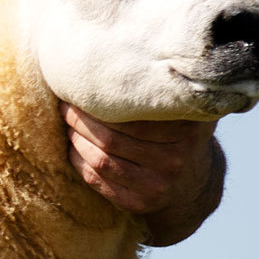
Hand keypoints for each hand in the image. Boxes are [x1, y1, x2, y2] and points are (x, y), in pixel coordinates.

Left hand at [61, 104, 225, 246]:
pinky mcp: (139, 204)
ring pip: (101, 161)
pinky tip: (72, 147)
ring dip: (75, 140)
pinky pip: (97, 181)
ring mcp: (156, 186)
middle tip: (66, 106)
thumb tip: (134, 53)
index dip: (100, 104)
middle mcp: (174, 160)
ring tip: (67, 124)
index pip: (133, 117)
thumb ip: (171, 89)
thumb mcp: (186, 112)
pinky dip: (78, 162)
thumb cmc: (179, 135)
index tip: (81, 89)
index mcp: (187, 132)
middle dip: (81, 121)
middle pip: (112, 139)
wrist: (192, 185)